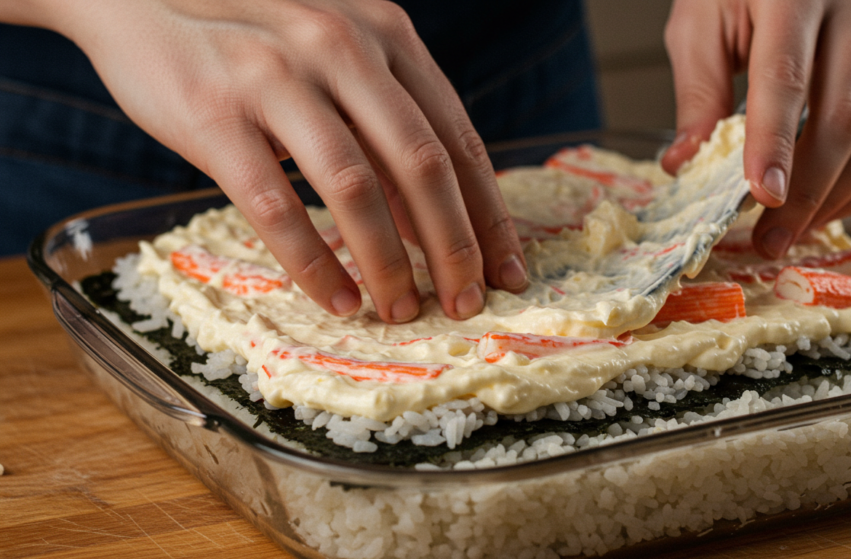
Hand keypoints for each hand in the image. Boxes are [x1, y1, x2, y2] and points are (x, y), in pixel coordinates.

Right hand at [47, 0, 527, 321]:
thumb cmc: (254, 42)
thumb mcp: (337, 65)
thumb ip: (386, 130)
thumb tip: (436, 224)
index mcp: (386, 36)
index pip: (457, 139)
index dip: (488, 213)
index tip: (507, 270)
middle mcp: (342, 47)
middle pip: (421, 165)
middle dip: (454, 247)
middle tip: (465, 304)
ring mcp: (277, 76)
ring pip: (355, 187)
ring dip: (387, 262)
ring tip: (400, 309)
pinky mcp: (216, 112)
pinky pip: (275, 205)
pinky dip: (313, 263)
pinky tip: (337, 299)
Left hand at [660, 0, 850, 258]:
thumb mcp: (699, 22)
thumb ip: (697, 91)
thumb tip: (686, 162)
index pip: (787, 78)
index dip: (774, 143)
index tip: (761, 195)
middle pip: (844, 113)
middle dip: (807, 189)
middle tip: (772, 236)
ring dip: (839, 194)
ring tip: (794, 231)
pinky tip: (828, 204)